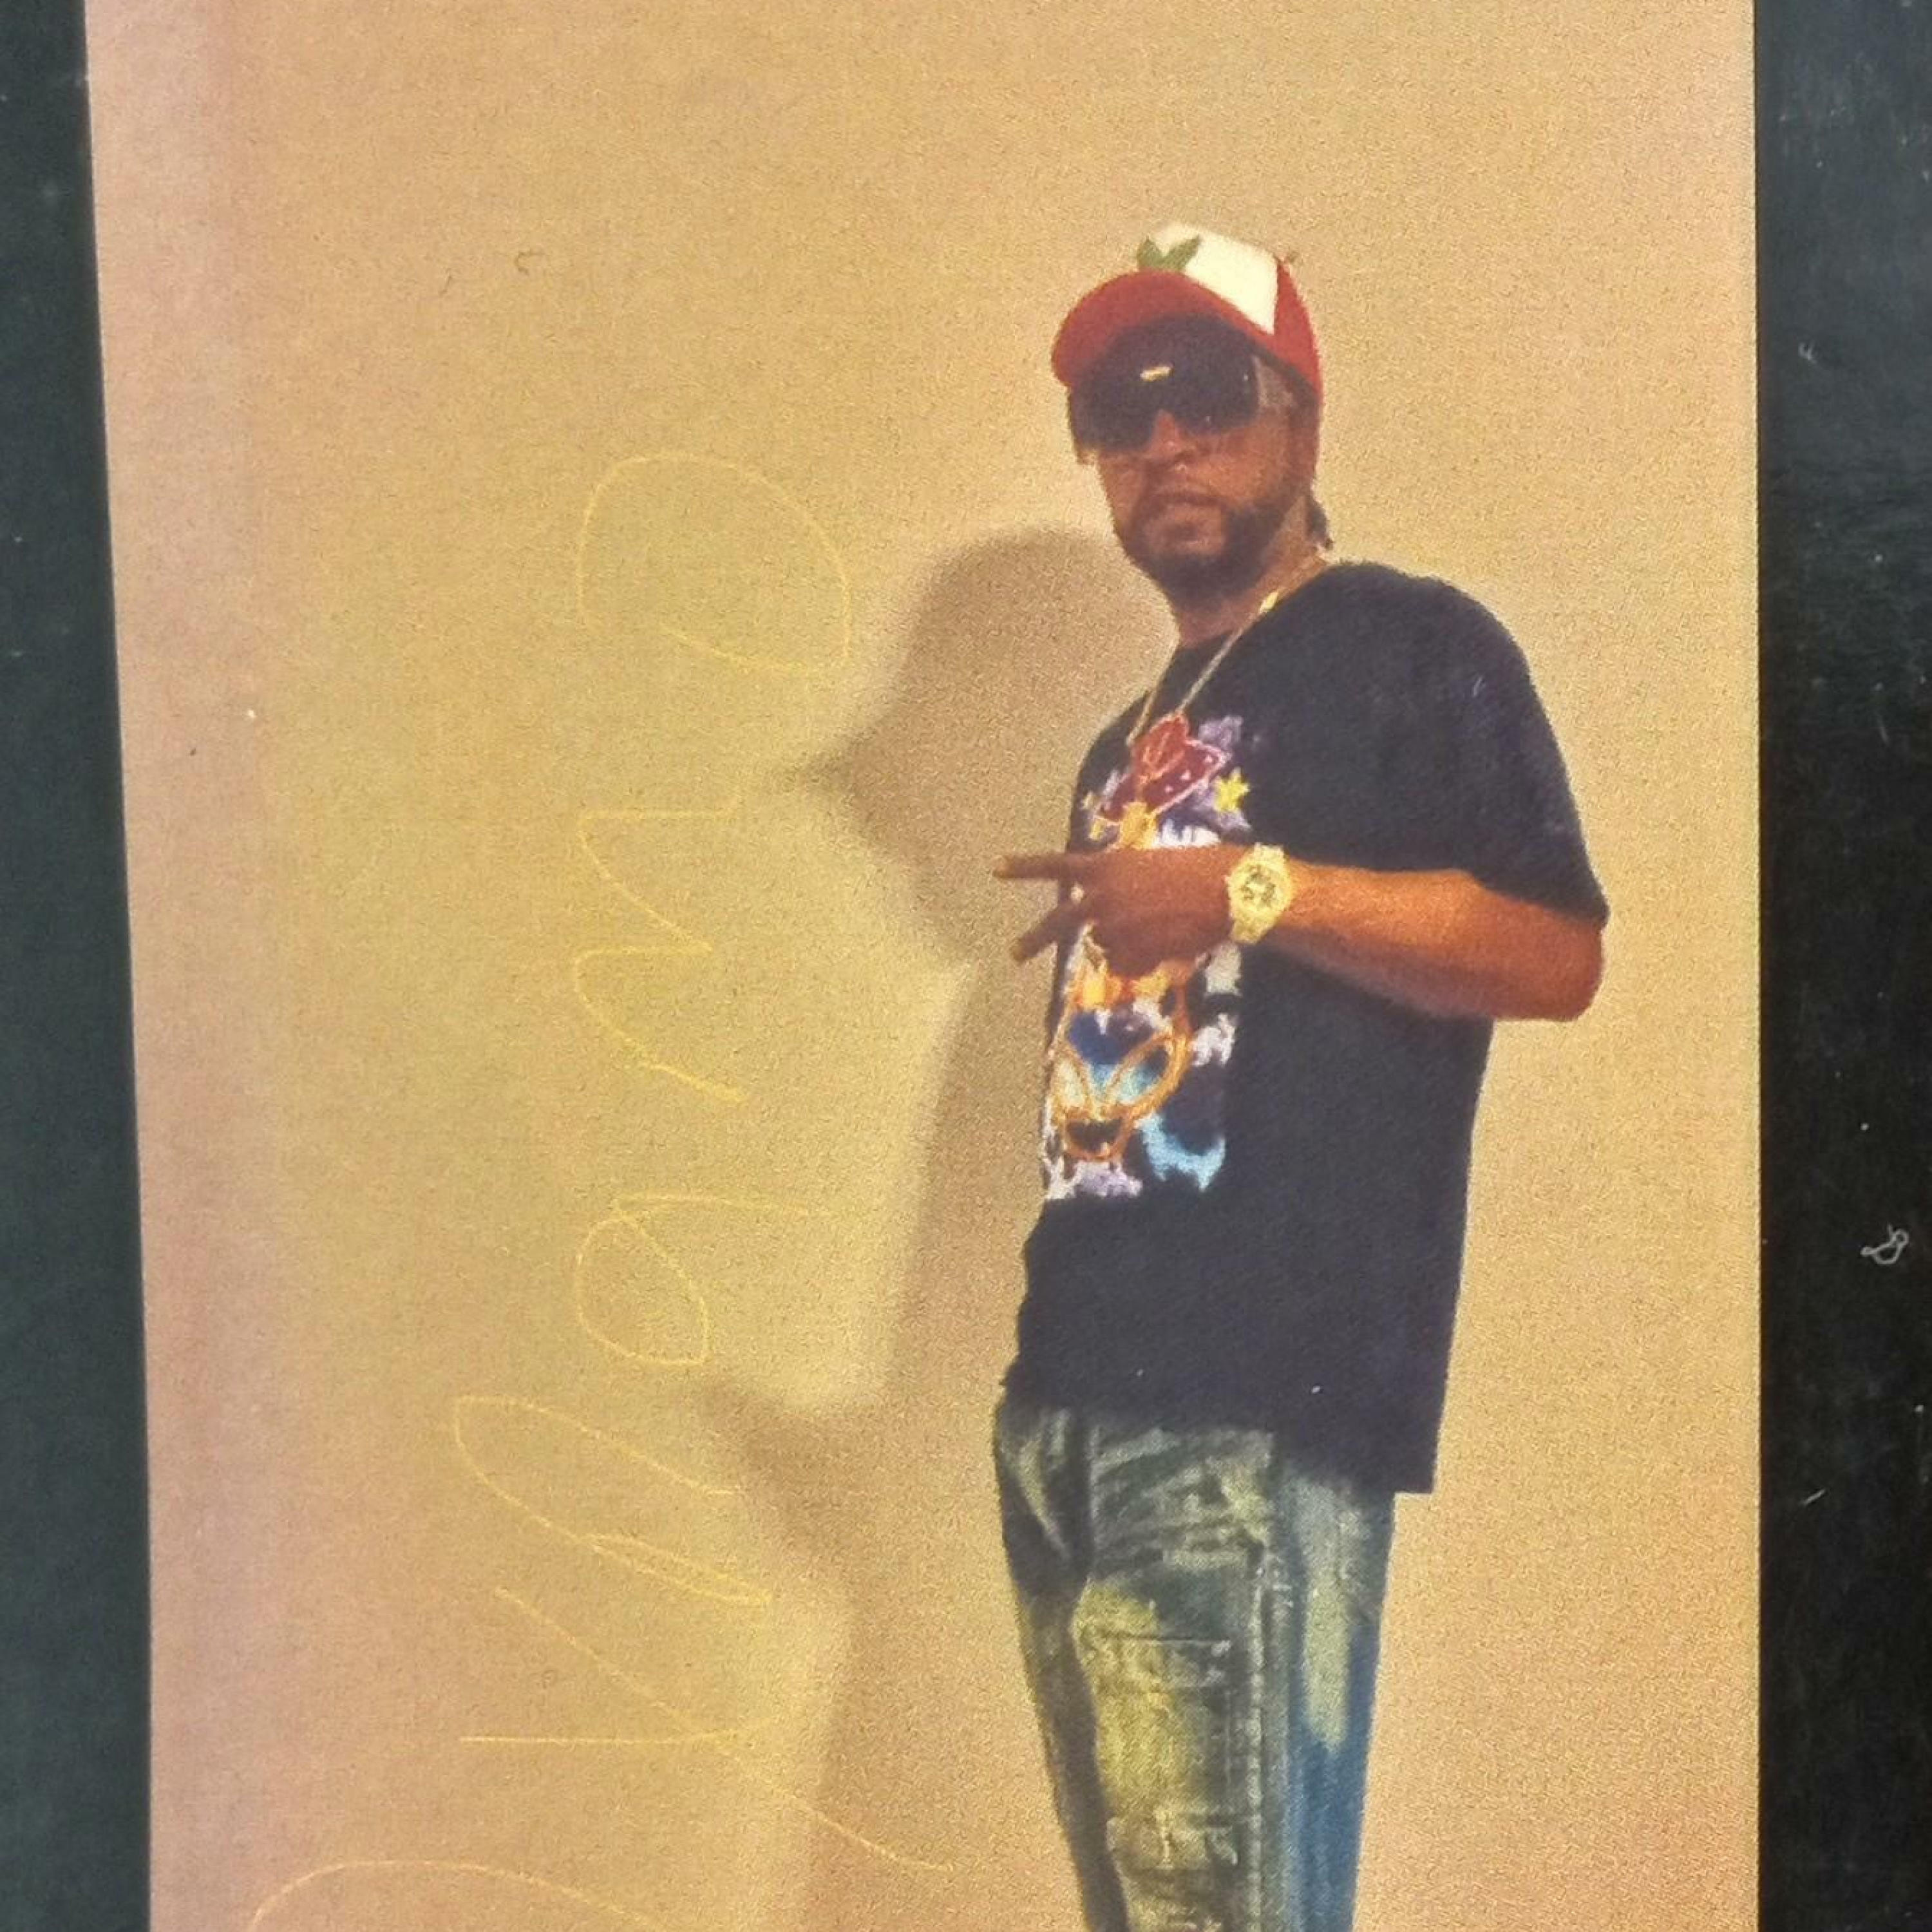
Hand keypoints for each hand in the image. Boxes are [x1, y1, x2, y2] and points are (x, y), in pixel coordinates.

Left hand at [995, 844, 1238, 977]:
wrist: (1227, 891)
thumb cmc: (1199, 868)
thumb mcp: (1150, 866)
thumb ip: (1123, 885)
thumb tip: (1112, 919)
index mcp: (1105, 866)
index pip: (1057, 865)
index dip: (1025, 867)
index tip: (996, 869)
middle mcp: (1101, 896)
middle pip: (1059, 922)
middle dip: (1034, 940)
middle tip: (1013, 953)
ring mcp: (1113, 927)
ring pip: (1106, 946)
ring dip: (1126, 943)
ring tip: (1161, 929)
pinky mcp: (1131, 953)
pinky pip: (1128, 967)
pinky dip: (1143, 963)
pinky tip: (1167, 947)